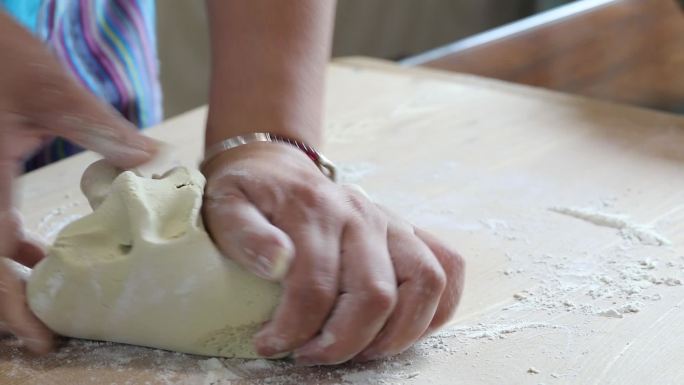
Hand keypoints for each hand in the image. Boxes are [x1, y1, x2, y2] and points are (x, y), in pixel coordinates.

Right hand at [0, 13, 156, 353]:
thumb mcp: (50, 92)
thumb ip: (101, 131)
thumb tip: (157, 164)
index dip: (13, 305)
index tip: (42, 338)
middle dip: (14, 303)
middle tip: (53, 332)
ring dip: (13, 278)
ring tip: (55, 299)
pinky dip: (11, 246)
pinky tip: (42, 251)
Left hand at [202, 142, 464, 364]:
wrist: (277, 169)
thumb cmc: (250, 196)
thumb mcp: (225, 206)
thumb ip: (244, 234)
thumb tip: (277, 264)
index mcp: (315, 211)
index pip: (315, 285)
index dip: (294, 329)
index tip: (270, 346)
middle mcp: (362, 215)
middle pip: (376, 293)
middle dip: (344, 343)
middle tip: (310, 356)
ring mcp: (392, 223)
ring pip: (425, 283)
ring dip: (398, 333)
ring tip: (360, 351)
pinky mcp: (408, 233)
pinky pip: (447, 268)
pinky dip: (438, 308)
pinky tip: (404, 330)